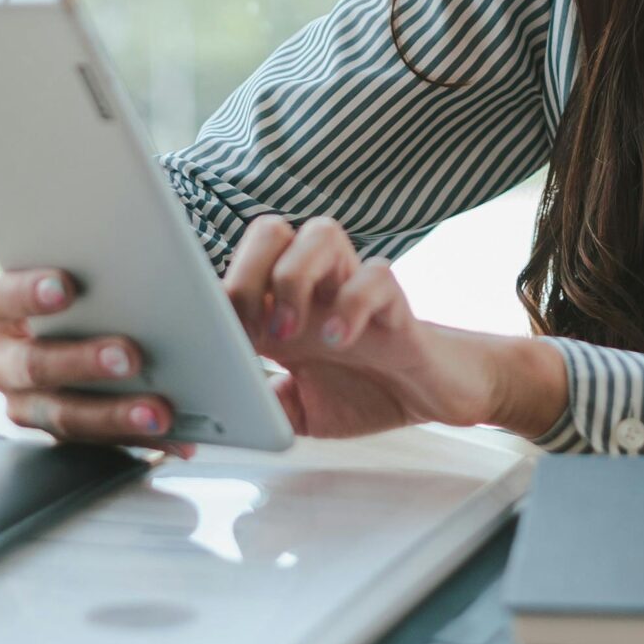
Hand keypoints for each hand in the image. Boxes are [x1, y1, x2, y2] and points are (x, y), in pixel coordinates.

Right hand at [0, 267, 195, 457]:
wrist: (82, 325)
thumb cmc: (83, 291)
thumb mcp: (76, 276)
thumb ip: (92, 272)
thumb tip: (141, 261)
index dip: (28, 293)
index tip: (65, 286)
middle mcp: (3, 361)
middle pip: (33, 365)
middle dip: (83, 361)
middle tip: (129, 355)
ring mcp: (27, 403)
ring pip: (64, 416)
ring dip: (115, 414)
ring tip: (157, 411)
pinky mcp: (60, 434)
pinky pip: (98, 443)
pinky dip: (139, 438)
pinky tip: (176, 434)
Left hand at [224, 214, 513, 439]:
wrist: (431, 394)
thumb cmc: (365, 391)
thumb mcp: (299, 413)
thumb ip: (265, 407)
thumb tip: (227, 408)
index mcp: (284, 307)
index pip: (238, 267)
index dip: (215, 292)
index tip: (212, 339)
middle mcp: (316, 288)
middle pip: (270, 230)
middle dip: (249, 270)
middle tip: (252, 327)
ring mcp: (354, 289)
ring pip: (321, 232)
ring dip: (295, 277)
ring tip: (293, 333)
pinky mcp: (395, 305)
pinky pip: (376, 276)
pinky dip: (352, 304)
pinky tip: (339, 339)